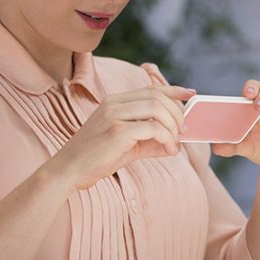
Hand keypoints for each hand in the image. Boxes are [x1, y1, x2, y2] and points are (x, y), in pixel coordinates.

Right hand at [49, 85, 195, 190]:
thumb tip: (174, 143)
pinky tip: (168, 150)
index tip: (190, 94)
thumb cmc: (96, 159)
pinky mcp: (117, 131)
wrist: (68, 171)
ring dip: (173, 127)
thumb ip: (149, 140)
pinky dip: (166, 138)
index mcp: (114, 101)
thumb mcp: (127, 146)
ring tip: (174, 144)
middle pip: (157, 97)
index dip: (173, 90)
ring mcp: (114, 115)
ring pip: (157, 109)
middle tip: (184, 132)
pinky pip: (152, 128)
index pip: (150, 88)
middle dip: (177, 113)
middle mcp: (114, 103)